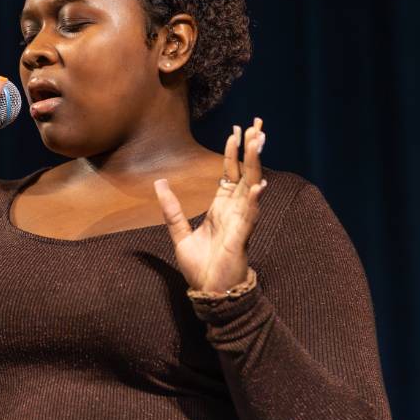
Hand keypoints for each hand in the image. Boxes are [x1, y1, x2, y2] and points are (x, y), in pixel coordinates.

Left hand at [154, 118, 267, 292]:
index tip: (235, 131)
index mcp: (221, 208)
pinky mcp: (240, 239)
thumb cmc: (200, 267)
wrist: (209, 294)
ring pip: (250, 187)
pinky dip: (252, 201)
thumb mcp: (179, 234)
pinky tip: (257, 186)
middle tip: (257, 124)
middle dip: (251, 149)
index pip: (230, 173)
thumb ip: (171, 210)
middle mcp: (234, 211)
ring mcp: (240, 223)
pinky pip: (248, 217)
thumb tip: (159, 184)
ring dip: (254, 165)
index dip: (233, 152)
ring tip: (259, 142)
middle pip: (245, 173)